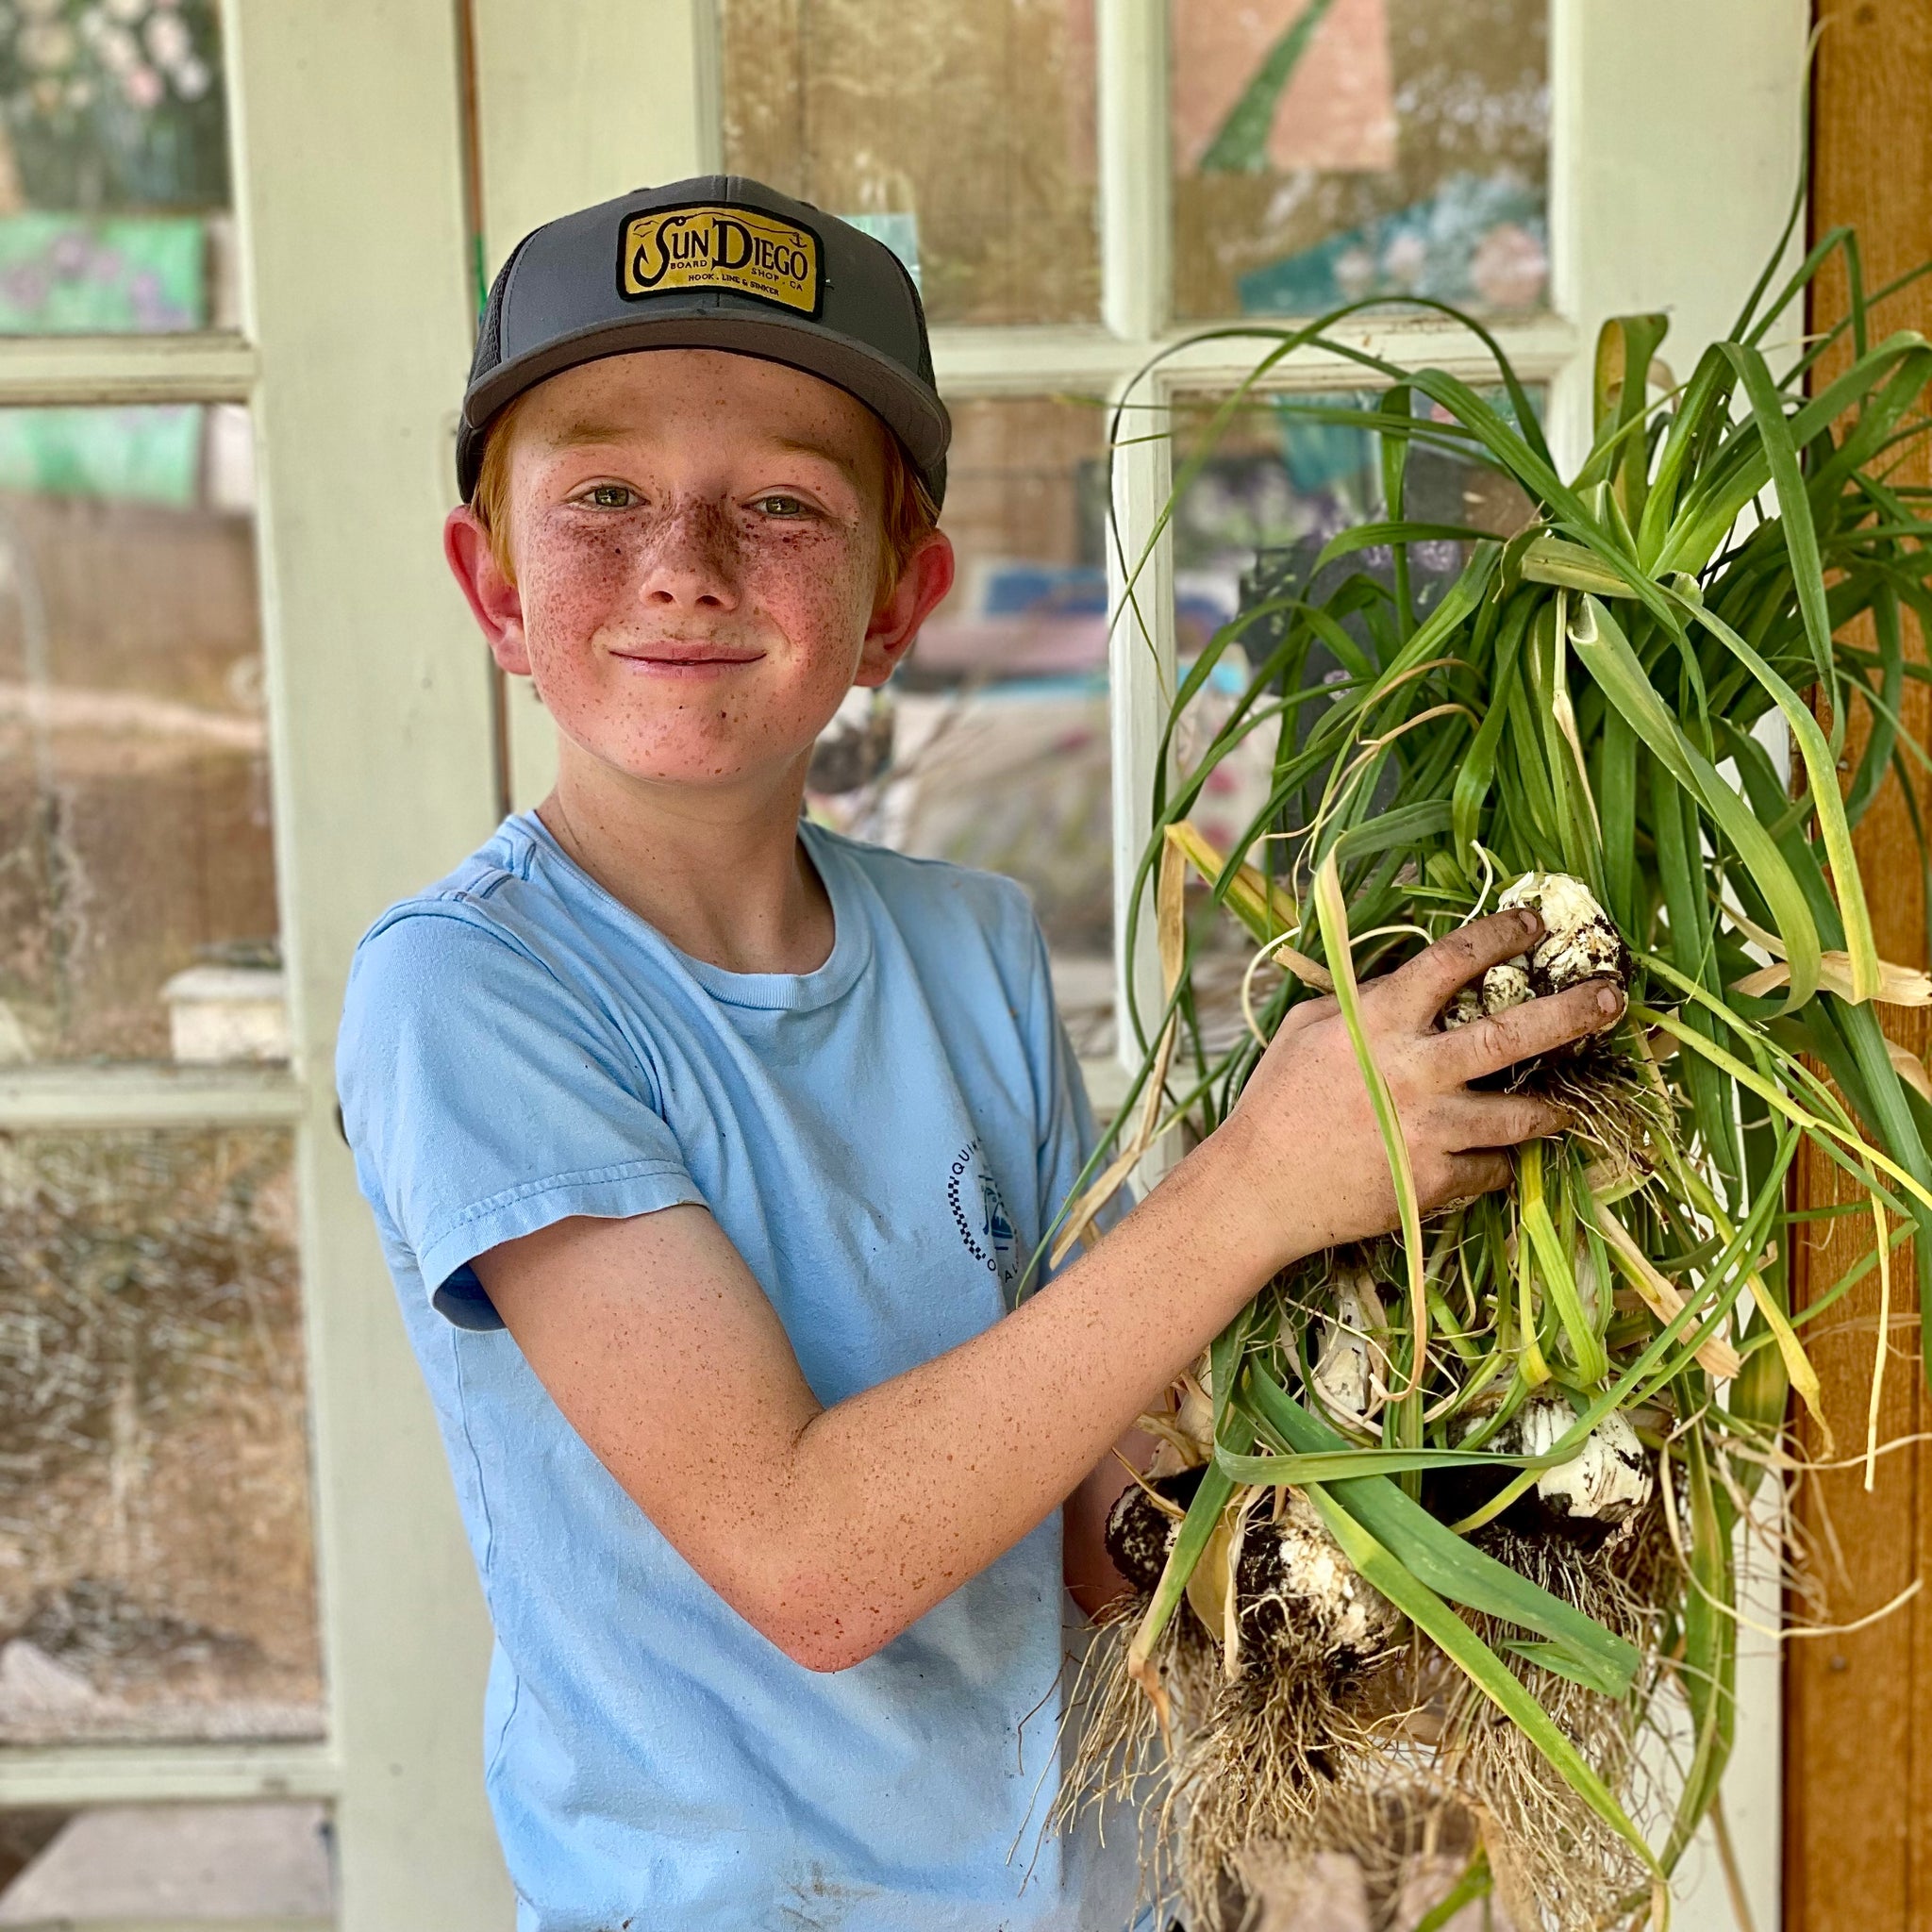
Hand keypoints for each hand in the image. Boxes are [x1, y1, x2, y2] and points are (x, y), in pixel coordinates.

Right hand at [1213, 907, 1623, 1264]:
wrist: (1257, 1189)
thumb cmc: (1276, 1102)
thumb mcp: (1306, 1029)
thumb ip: (1361, 999)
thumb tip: (1407, 977)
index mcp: (1379, 1020)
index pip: (1454, 960)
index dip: (1501, 933)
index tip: (1535, 921)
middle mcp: (1414, 1069)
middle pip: (1513, 1032)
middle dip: (1573, 1010)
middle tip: (1613, 997)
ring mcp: (1429, 1127)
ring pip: (1522, 1113)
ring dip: (1555, 1106)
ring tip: (1571, 1103)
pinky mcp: (1434, 1180)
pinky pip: (1492, 1166)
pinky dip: (1498, 1161)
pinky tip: (1497, 1157)